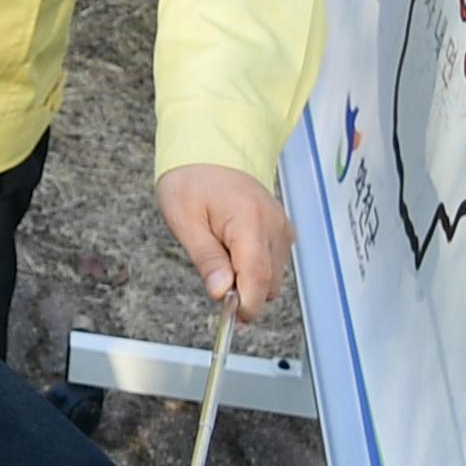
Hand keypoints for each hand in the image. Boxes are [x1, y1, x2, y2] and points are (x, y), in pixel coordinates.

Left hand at [156, 163, 293, 322]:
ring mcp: (281, 228)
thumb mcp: (184, 219)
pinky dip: (254, 266)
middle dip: (244, 291)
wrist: (209, 147)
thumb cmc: (191, 178)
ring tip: (219, 252)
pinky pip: (273, 262)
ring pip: (273, 277)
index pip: (258, 278)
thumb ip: (206, 258)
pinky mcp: (281, 230)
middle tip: (213, 277)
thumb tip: (221, 292)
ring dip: (249, 278)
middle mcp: (274, 226)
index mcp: (249, 221)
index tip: (230, 318)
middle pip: (269, 283)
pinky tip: (232, 248)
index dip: (247, 306)